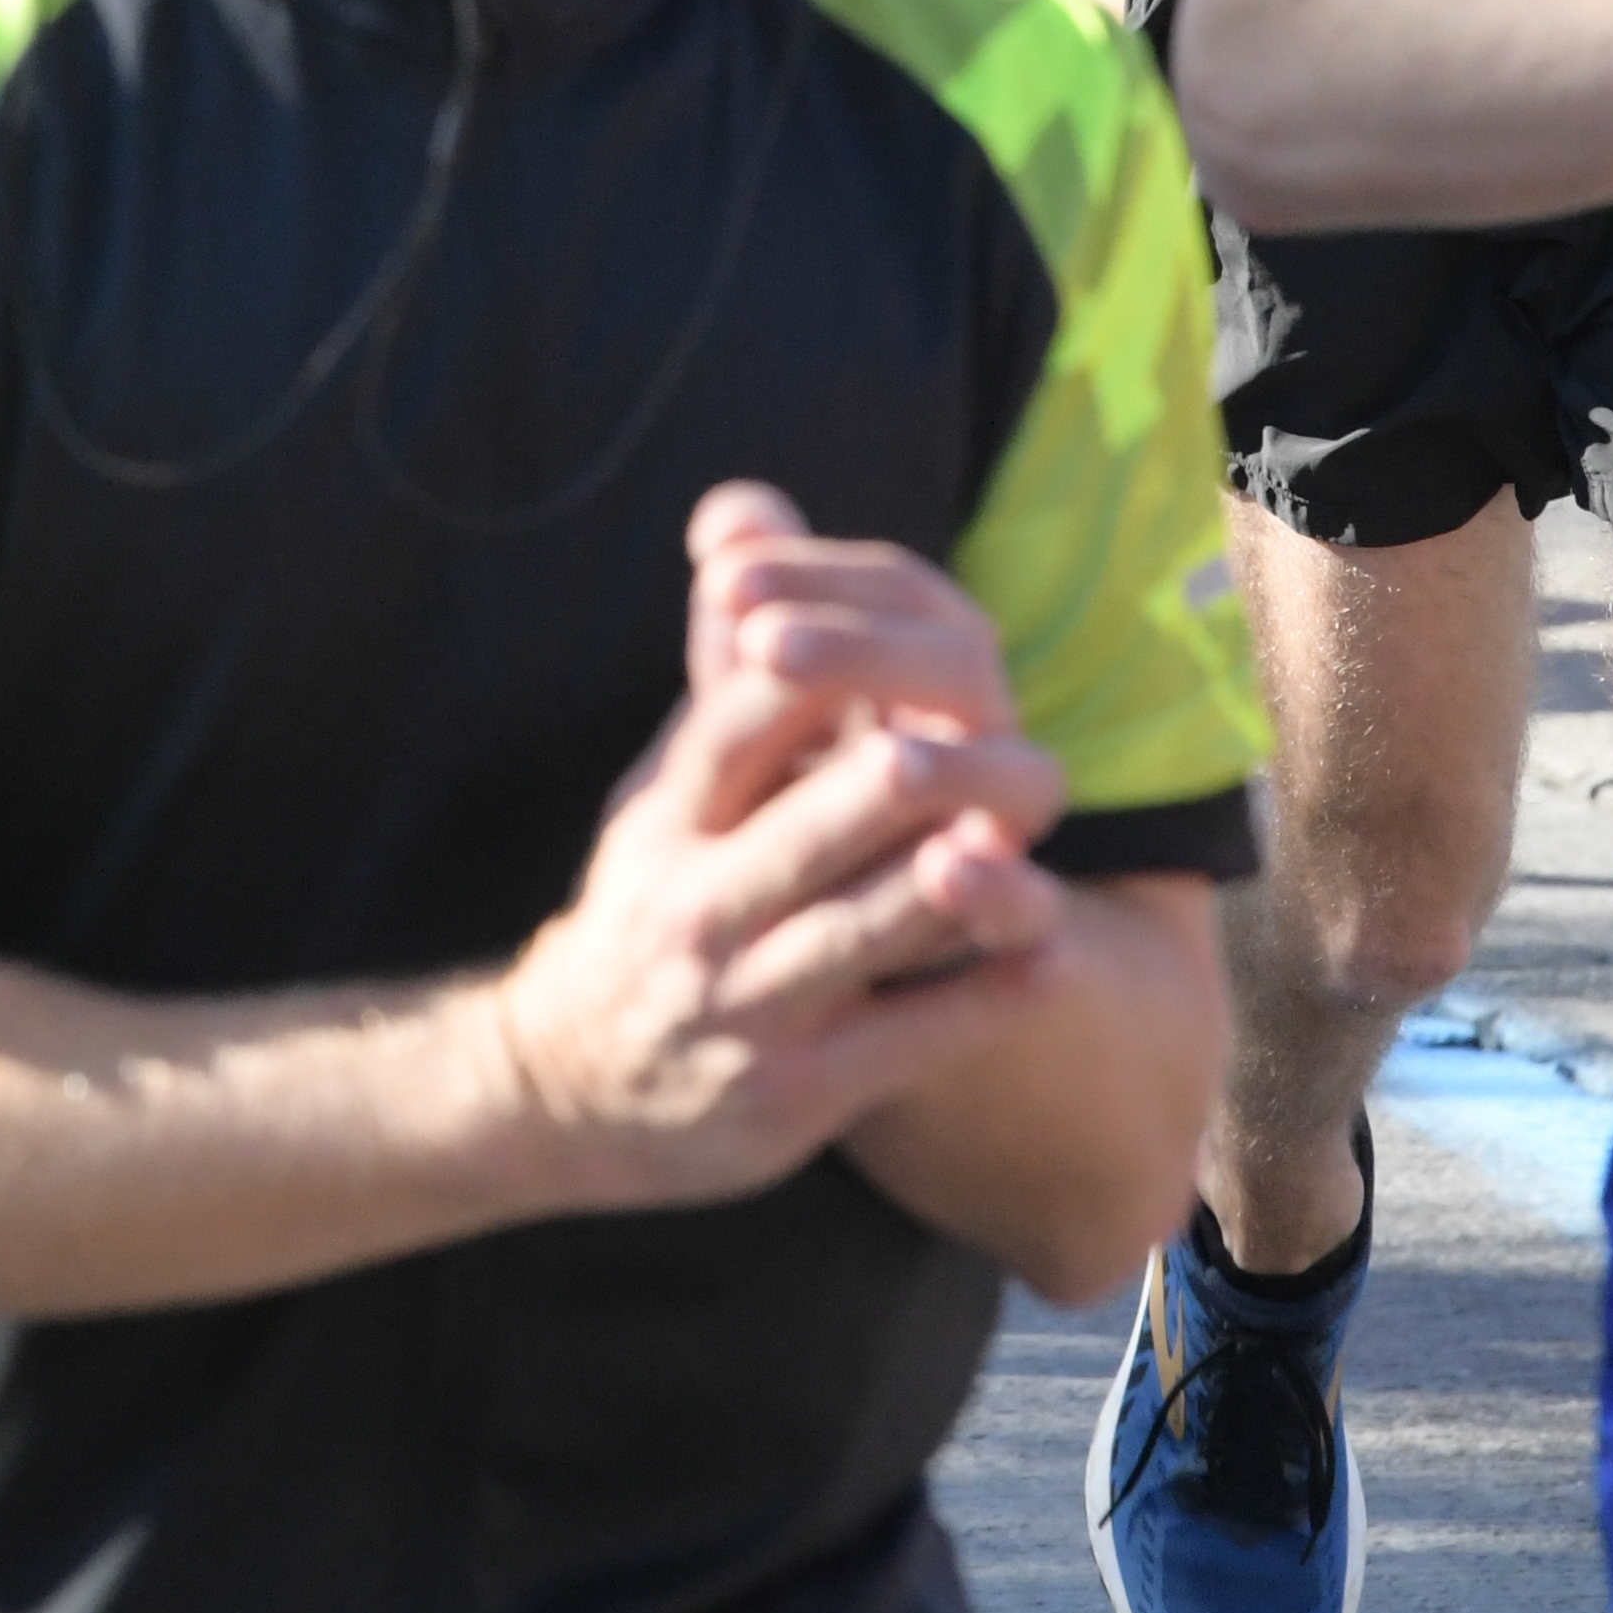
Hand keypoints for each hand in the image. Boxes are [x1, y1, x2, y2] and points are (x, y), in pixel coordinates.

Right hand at [489, 501, 1072, 1215]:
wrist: (567, 1087)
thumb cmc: (649, 907)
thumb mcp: (660, 795)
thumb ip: (722, 676)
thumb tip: (746, 519)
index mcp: (670, 816)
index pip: (737, 722)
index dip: (814, 676)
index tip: (895, 646)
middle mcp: (698, 903)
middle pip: (809, 823)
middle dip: (899, 783)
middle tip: (984, 737)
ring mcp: (746, 1003)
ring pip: (856, 934)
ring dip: (944, 893)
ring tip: (1015, 850)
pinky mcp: (795, 1093)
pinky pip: (901, 1041)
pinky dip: (977, 1001)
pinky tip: (1045, 962)